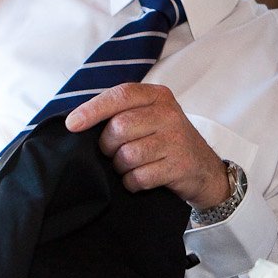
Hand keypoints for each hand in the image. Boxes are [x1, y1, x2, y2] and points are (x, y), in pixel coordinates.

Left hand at [65, 83, 230, 209]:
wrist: (204, 169)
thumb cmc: (166, 141)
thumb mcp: (150, 116)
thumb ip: (121, 112)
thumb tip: (77, 121)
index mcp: (157, 96)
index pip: (120, 96)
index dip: (92, 110)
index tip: (72, 124)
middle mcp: (169, 114)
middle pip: (119, 128)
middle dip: (108, 146)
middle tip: (113, 152)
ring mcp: (176, 140)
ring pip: (128, 155)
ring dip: (121, 166)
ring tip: (129, 166)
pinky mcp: (179, 166)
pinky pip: (139, 177)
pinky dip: (132, 182)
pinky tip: (140, 178)